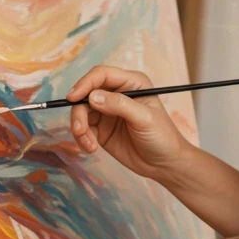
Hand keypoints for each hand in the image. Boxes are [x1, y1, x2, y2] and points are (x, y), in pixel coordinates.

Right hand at [67, 65, 190, 180]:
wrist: (164, 164)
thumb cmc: (162, 136)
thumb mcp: (144, 118)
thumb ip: (119, 105)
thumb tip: (92, 96)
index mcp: (131, 83)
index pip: (102, 75)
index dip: (85, 83)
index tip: (73, 98)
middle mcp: (117, 94)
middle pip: (86, 93)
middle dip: (79, 111)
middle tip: (80, 130)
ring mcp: (107, 112)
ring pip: (81, 111)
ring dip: (79, 127)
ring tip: (89, 144)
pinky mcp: (101, 129)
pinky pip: (83, 128)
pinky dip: (82, 138)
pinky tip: (91, 148)